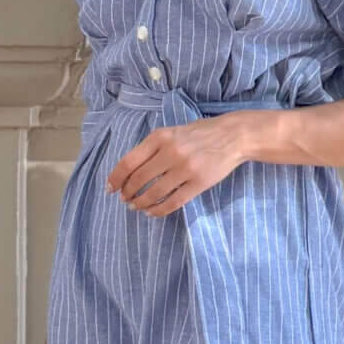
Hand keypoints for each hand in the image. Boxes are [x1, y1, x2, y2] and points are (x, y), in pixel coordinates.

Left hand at [106, 116, 249, 215]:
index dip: (116, 178)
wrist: (233, 136)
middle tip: (125, 200)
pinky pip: (173, 202)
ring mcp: (185, 169)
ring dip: (140, 203)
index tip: (110, 188)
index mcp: (160, 137)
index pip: (129, 162)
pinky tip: (152, 212)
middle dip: (128, 193)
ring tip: (136, 207)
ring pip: (154, 193)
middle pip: (139, 180)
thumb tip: (130, 171)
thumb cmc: (200, 133)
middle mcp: (170, 152)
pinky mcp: (198, 183)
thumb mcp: (172, 132)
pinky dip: (159, 210)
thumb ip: (152, 147)